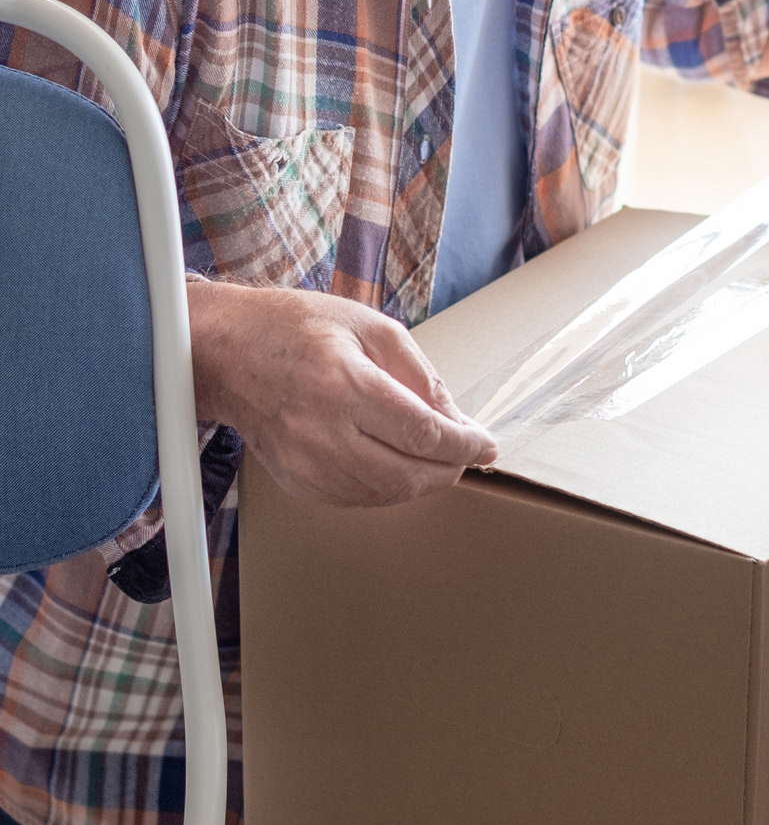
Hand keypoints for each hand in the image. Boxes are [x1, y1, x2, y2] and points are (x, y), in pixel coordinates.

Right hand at [187, 281, 497, 506]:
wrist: (225, 351)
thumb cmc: (294, 327)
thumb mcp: (368, 325)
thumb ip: (417, 371)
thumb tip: (454, 417)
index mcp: (344, 384)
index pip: (422, 432)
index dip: (464, 444)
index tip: (487, 443)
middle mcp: (322, 431)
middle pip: (407, 474)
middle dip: (450, 468)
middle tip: (468, 454)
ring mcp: (304, 462)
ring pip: (384, 494)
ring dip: (421, 482)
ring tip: (438, 459)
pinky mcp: (294, 480)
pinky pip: (355, 498)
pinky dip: (387, 488)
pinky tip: (398, 466)